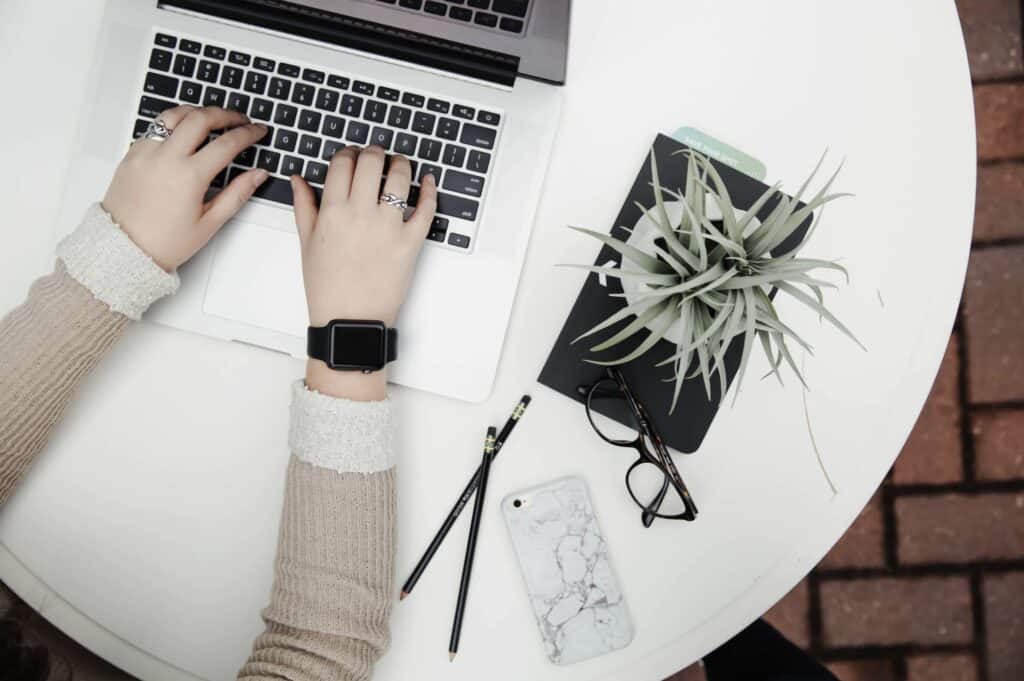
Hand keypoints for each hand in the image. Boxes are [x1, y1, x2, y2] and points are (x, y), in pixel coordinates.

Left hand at [103, 106, 269, 270]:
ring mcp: (145, 153)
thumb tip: (257, 175)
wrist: (124, 249)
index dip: (248, 133)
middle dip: (226, 114)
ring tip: (212, 118)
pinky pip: (155, 128)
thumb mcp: (209, 223)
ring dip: (197, 112)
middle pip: (201, 118)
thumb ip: (237, 194)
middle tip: (240, 119)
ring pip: (175, 115)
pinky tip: (183, 133)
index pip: (227, 143)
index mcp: (189, 176)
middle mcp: (165, 158)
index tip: (257, 131)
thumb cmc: (164, 242)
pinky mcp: (132, 154)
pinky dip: (173, 124)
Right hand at [292, 145, 436, 399]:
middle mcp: (361, 214)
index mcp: (332, 212)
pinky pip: (426, 209)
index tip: (352, 155)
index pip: (342, 164)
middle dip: (374, 152)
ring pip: (400, 178)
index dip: (348, 153)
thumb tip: (299, 179)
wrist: (350, 320)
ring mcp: (388, 228)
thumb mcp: (307, 244)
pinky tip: (427, 181)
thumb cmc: (327, 287)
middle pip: (371, 162)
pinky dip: (429, 190)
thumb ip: (304, 206)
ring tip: (399, 163)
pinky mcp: (411, 243)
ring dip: (401, 163)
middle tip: (376, 155)